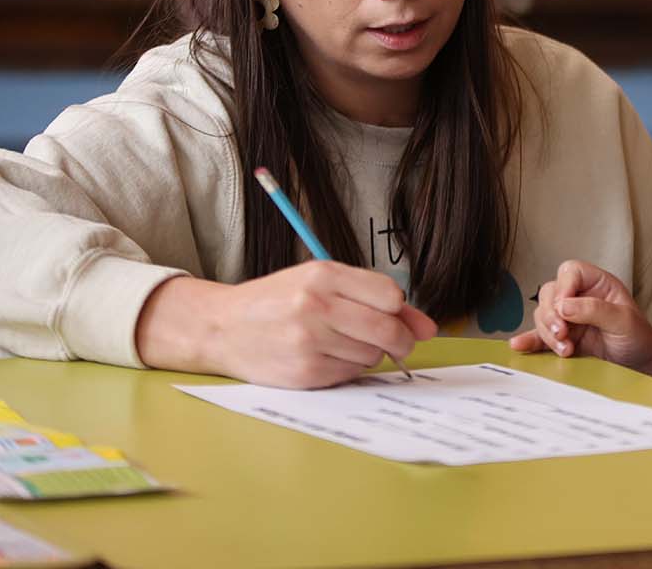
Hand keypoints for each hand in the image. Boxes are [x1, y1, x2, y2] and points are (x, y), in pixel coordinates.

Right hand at [138, 262, 435, 388]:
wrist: (223, 327)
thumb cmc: (277, 301)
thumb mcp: (321, 282)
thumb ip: (374, 297)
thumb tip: (428, 327)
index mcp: (323, 275)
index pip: (391, 295)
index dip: (398, 310)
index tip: (390, 314)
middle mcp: (316, 306)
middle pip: (388, 330)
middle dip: (399, 339)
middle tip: (391, 341)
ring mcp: (309, 341)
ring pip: (372, 356)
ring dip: (367, 353)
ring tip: (339, 342)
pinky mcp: (304, 372)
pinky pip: (350, 375)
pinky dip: (346, 369)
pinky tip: (325, 357)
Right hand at [507, 259, 651, 373]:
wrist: (641, 366)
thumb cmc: (639, 338)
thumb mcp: (623, 321)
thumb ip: (595, 310)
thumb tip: (563, 306)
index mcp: (597, 284)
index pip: (571, 272)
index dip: (564, 288)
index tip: (565, 310)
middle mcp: (580, 297)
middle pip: (550, 294)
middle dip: (552, 315)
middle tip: (563, 334)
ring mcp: (569, 318)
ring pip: (543, 315)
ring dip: (548, 333)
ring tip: (565, 350)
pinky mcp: (562, 338)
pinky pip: (540, 336)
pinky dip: (529, 341)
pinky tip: (519, 346)